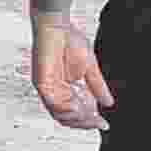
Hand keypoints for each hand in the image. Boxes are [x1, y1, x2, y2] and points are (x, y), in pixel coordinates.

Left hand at [30, 13, 114, 129]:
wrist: (57, 25)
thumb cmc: (70, 41)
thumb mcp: (90, 68)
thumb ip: (98, 87)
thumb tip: (108, 103)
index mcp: (68, 89)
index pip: (77, 112)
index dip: (90, 121)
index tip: (104, 125)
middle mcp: (56, 92)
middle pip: (68, 118)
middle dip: (85, 122)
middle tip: (99, 122)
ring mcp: (48, 89)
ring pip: (60, 114)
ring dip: (77, 118)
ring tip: (90, 115)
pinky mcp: (42, 83)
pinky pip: (52, 103)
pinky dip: (66, 108)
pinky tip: (77, 107)